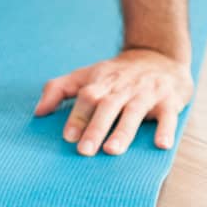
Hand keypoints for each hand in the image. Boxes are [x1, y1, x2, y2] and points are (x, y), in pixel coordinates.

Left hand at [33, 47, 192, 156]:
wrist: (159, 55)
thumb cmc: (117, 74)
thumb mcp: (87, 75)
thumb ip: (59, 89)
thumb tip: (37, 112)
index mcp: (102, 81)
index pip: (87, 96)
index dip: (77, 116)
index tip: (67, 137)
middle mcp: (123, 86)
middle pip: (107, 105)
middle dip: (95, 128)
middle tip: (84, 151)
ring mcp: (146, 93)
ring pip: (134, 112)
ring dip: (123, 131)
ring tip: (112, 150)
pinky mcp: (169, 100)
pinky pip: (168, 115)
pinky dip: (165, 129)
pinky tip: (161, 145)